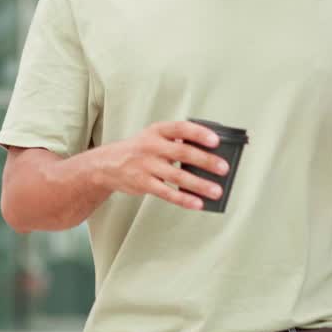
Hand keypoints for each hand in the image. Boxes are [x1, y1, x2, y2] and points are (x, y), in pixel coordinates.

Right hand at [90, 121, 229, 209]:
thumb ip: (177, 141)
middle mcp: (151, 146)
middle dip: (206, 161)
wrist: (107, 164)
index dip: (199, 133)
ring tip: (217, 191)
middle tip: (224, 168)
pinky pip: (167, 193)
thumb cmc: (139, 149)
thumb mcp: (154, 137)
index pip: (181, 128)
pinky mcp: (143, 183)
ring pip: (178, 176)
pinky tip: (198, 203)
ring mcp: (146, 165)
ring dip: (200, 184)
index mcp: (157, 130)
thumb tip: (209, 154)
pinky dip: (184, 199)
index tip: (216, 141)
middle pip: (183, 152)